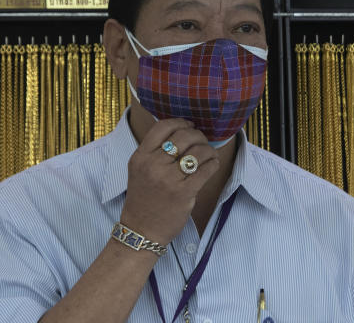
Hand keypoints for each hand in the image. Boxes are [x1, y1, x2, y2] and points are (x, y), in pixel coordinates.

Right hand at [117, 119, 219, 246]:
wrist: (141, 230)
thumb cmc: (143, 199)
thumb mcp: (139, 170)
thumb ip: (154, 151)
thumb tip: (183, 131)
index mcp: (140, 157)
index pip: (162, 127)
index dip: (180, 122)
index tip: (189, 126)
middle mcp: (153, 165)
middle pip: (184, 136)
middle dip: (198, 136)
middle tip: (202, 141)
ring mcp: (169, 179)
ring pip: (198, 151)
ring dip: (208, 150)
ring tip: (209, 154)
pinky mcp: (184, 193)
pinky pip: (206, 169)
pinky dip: (213, 163)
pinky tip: (212, 165)